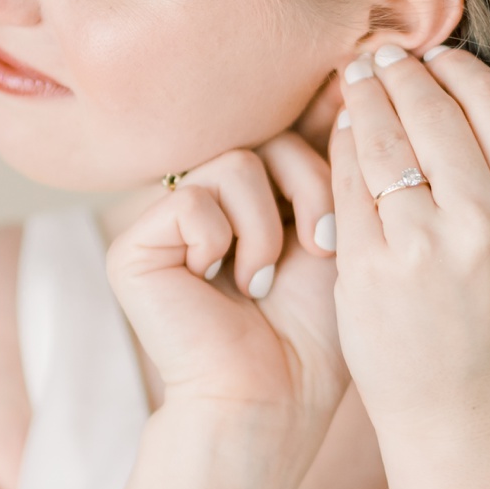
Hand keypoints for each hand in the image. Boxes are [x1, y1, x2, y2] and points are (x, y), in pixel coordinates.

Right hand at [105, 132, 347, 469]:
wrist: (271, 401)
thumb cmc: (313, 337)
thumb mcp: (338, 238)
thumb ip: (333, 169)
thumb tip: (348, 86)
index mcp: (256, 201)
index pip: (286, 134)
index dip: (321, 135)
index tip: (354, 149)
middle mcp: (209, 204)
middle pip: (267, 137)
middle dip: (312, 185)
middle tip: (321, 246)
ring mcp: (168, 222)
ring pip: (236, 160)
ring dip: (270, 221)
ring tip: (267, 276)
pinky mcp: (135, 243)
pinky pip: (195, 195)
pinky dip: (227, 239)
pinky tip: (227, 285)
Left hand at [329, 45, 489, 443]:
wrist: (468, 418)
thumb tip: (447, 90)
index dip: (457, 68)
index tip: (434, 57)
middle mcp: (484, 219)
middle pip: (431, 110)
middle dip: (401, 72)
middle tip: (380, 55)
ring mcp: (422, 245)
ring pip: (383, 141)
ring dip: (365, 99)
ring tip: (355, 81)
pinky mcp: (369, 269)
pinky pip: (346, 186)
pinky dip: (342, 151)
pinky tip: (342, 135)